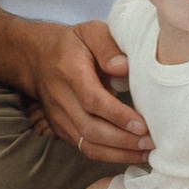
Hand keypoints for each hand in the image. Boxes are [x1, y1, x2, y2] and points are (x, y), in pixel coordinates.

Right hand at [25, 20, 147, 163]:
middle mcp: (61, 99)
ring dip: (118, 154)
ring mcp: (59, 118)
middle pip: (90, 129)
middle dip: (123, 141)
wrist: (36, 58)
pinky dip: (109, 156)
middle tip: (151, 142)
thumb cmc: (71, 44)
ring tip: (146, 154)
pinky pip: (85, 149)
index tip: (142, 125)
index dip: (117, 116)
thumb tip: (124, 68)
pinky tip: (131, 154)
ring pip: (88, 145)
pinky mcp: (62, 130)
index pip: (92, 99)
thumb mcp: (90, 32)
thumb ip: (108, 46)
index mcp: (69, 71)